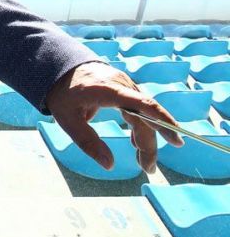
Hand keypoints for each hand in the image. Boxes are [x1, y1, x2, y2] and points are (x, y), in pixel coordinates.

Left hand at [45, 62, 183, 172]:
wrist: (59, 67)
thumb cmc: (62, 94)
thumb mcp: (67, 120)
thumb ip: (88, 142)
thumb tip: (109, 165)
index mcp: (108, 90)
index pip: (143, 105)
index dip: (163, 121)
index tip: (177, 140)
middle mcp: (122, 85)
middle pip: (145, 117)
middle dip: (149, 144)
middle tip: (148, 169)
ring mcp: (125, 85)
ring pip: (144, 114)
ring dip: (146, 138)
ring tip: (143, 163)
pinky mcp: (124, 89)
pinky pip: (138, 109)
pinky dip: (139, 126)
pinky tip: (136, 144)